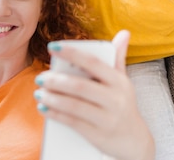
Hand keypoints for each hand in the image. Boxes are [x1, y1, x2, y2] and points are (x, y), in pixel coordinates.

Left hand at [35, 30, 154, 159]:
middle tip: (40, 77)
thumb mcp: (124, 82)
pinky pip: (73, 122)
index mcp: (119, 81)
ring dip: (52, 98)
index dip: (72, 53)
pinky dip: (56, 114)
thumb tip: (124, 32)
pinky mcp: (98, 135)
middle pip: (80, 86)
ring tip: (39, 93)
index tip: (52, 46)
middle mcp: (115, 98)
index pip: (93, 62)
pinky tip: (44, 108)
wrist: (135, 142)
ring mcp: (107, 118)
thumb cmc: (123, 105)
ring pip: (74, 105)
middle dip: (56, 81)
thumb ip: (119, 57)